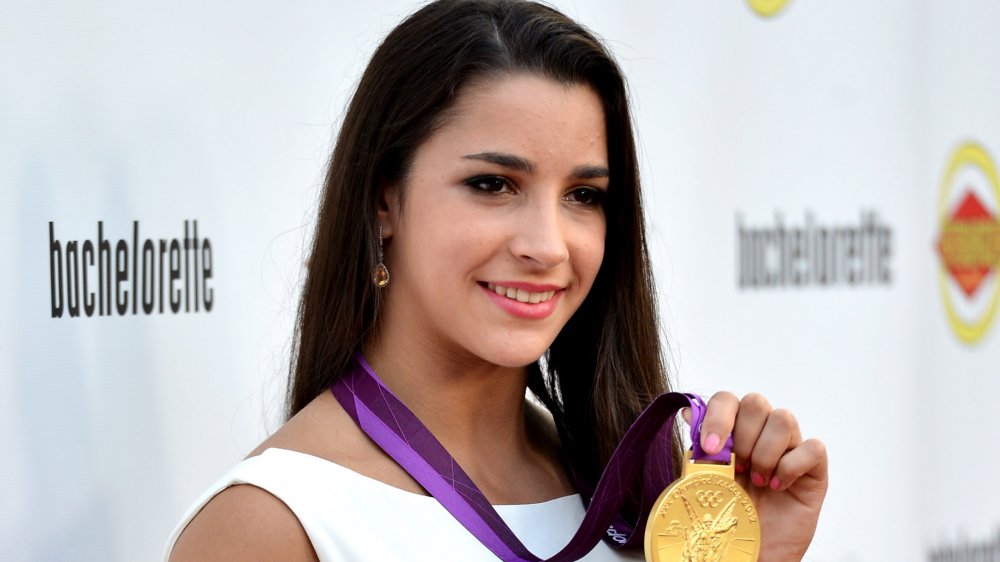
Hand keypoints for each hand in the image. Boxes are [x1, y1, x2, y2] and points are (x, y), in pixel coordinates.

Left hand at [686, 392, 827, 560]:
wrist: (755, 550)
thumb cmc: (732, 515)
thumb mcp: (707, 481)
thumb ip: (700, 449)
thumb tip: (690, 411)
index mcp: (733, 431)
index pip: (727, 399)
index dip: (719, 416)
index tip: (711, 448)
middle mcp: (761, 433)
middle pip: (756, 402)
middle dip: (742, 436)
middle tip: (737, 468)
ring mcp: (789, 447)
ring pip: (783, 418)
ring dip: (765, 452)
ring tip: (757, 481)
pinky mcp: (814, 467)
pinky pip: (813, 446)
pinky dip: (792, 466)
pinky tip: (779, 487)